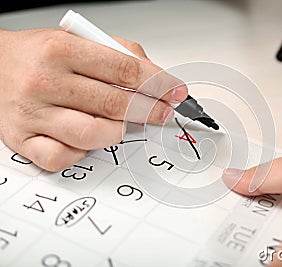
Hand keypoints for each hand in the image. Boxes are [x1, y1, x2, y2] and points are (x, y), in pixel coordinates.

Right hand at [0, 28, 186, 170]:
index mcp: (61, 50)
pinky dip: (82, 152)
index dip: (158, 83)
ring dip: (119, 131)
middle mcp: (45, 82)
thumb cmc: (39, 55)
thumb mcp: (78, 40)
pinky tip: (88, 140)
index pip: (124, 70)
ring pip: (93, 135)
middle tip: (163, 111)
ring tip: (124, 123)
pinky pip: (62, 157)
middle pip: (115, 104)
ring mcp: (33, 114)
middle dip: (150, 110)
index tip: (175, 91)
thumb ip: (119, 54)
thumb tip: (155, 77)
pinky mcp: (23, 140)